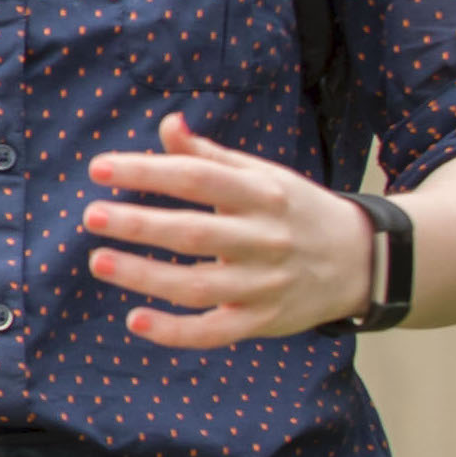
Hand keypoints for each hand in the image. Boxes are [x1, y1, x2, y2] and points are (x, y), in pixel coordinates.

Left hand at [85, 113, 380, 346]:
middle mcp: (265, 239)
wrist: (364, 261)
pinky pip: (215, 331)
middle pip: (195, 233)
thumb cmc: (295, 211)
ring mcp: (265, 284)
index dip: (147, 171)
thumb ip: (209, 156)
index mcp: (262, 195)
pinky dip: (175, 331)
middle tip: (91, 215)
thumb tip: (168, 124)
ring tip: (98, 261)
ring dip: (145, 276)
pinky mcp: (263, 321)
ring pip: (198, 284)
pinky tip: (135, 320)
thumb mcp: (263, 176)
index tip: (99, 169)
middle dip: (140, 224)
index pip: (198, 179)